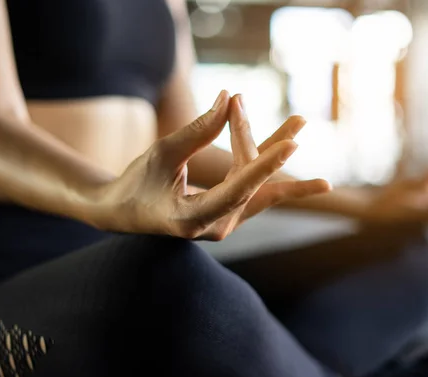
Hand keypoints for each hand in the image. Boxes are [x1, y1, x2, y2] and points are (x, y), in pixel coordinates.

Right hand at [91, 90, 330, 239]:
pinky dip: (263, 159)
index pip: (237, 191)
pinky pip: (254, 185)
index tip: (291, 144)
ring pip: (260, 184)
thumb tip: (228, 98)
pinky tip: (287, 140)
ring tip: (301, 121)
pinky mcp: (230, 212)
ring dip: (276, 151)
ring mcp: (226, 222)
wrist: (126, 212)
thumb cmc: (137, 183)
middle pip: (250, 181)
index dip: (263, 165)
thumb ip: (197, 131)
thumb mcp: (162, 154)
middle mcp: (216, 226)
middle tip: (270, 109)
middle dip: (260, 142)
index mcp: (192, 219)